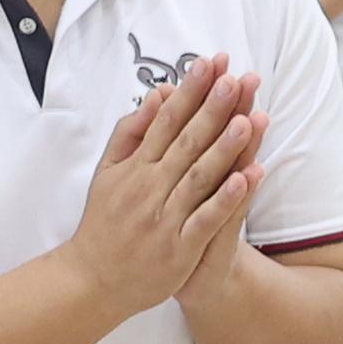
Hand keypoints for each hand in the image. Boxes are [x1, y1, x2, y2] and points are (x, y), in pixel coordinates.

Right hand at [64, 58, 257, 321]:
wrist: (94, 279)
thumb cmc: (105, 221)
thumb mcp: (108, 172)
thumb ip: (131, 133)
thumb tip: (157, 95)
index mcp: (135, 167)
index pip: (166, 120)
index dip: (190, 91)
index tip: (210, 63)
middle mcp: (149, 187)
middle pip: (186, 142)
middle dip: (211, 109)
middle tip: (235, 78)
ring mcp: (165, 218)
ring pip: (198, 177)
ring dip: (224, 148)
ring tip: (249, 119)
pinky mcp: (179, 247)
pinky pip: (206, 219)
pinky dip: (226, 198)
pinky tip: (248, 177)